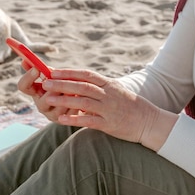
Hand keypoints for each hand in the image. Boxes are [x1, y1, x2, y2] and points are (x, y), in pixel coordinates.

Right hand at [17, 60, 76, 121]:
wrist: (76, 101)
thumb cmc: (61, 85)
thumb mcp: (52, 76)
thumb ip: (42, 69)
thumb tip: (26, 59)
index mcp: (35, 92)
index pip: (23, 86)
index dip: (28, 78)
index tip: (36, 68)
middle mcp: (41, 105)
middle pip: (43, 101)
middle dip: (54, 90)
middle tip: (61, 81)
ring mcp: (52, 115)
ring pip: (60, 107)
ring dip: (68, 96)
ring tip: (77, 87)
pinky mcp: (65, 120)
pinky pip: (71, 112)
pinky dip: (77, 102)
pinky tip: (83, 95)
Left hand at [41, 69, 176, 148]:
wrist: (149, 122)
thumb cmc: (131, 106)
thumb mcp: (116, 91)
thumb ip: (99, 87)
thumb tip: (79, 83)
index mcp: (109, 84)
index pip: (86, 74)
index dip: (69, 72)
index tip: (53, 71)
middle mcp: (108, 94)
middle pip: (81, 86)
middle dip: (62, 84)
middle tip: (45, 82)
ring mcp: (109, 109)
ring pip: (83, 102)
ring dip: (64, 100)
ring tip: (48, 99)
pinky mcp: (109, 124)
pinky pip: (89, 121)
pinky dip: (74, 119)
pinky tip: (61, 119)